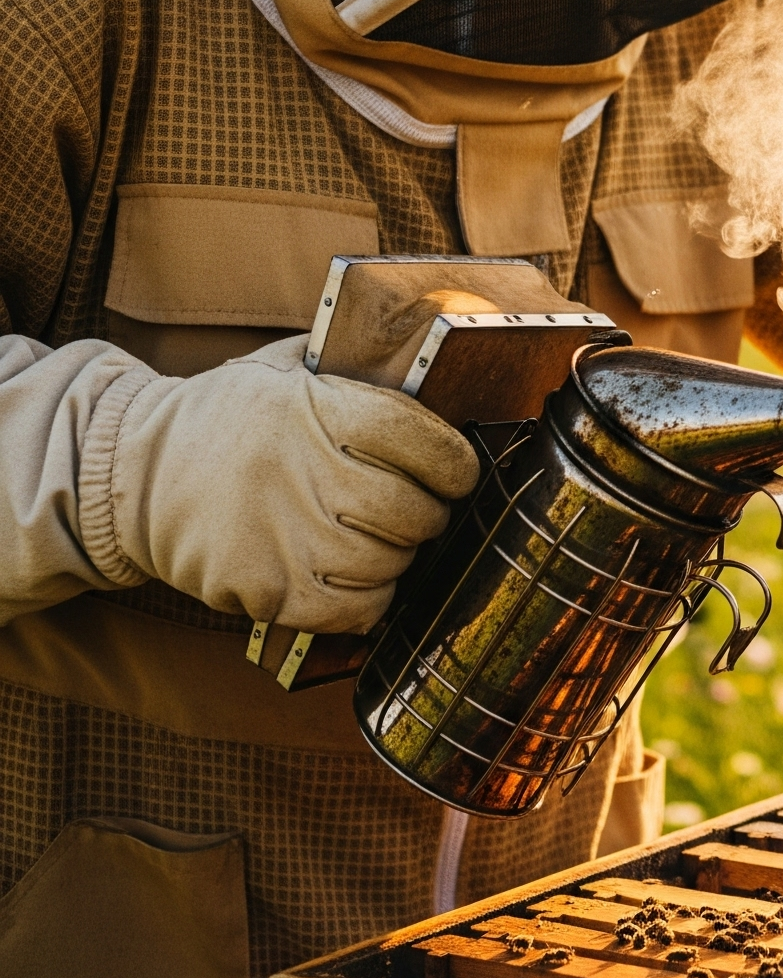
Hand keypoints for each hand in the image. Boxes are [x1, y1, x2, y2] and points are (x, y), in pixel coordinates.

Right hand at [104, 335, 479, 633]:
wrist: (131, 474)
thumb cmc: (231, 419)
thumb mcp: (289, 369)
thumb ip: (358, 371)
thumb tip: (441, 368)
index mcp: (321, 408)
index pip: (432, 445)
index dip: (456, 465)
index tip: (454, 473)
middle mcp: (306, 470)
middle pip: (416, 513)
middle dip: (426, 514)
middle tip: (411, 508)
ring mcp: (285, 535)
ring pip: (391, 564)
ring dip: (394, 556)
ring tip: (369, 537)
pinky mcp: (264, 588)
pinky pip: (356, 610)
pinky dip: (367, 599)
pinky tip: (349, 575)